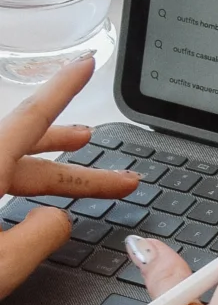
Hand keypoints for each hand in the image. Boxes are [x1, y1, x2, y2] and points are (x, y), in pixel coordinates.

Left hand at [0, 56, 138, 297]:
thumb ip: (37, 239)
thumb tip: (59, 221)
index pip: (30, 120)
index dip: (63, 91)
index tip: (84, 65)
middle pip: (27, 155)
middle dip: (78, 166)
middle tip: (120, 178)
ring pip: (7, 170)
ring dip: (47, 169)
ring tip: (78, 158)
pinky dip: (16, 190)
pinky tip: (27, 202)